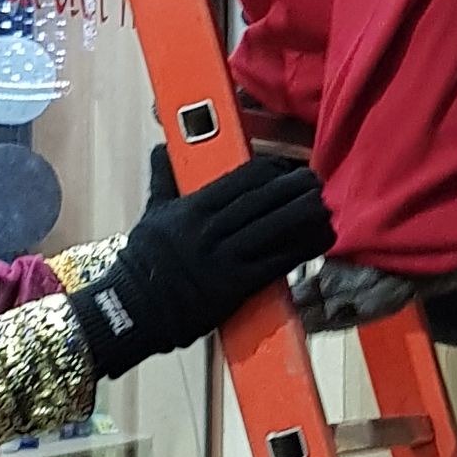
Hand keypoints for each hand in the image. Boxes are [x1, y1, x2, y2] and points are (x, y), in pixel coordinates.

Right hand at [77, 152, 332, 368]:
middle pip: (264, 199)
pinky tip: (321, 239)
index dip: (272, 170)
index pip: (242, 178)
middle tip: (315, 182)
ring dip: (306, 214)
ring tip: (324, 206)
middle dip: (295, 188)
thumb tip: (163, 147)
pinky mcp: (235, 285)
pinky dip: (303, 248)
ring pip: (275, 227)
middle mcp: (209, 228)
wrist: (131, 309)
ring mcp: (224, 257)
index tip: (286, 170)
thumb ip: (163, 179)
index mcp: (192, 207)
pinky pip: (277, 261)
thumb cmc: (144, 261)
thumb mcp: (152, 213)